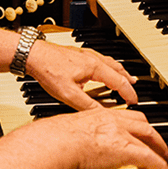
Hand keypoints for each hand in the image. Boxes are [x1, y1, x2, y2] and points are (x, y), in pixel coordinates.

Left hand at [25, 40, 139, 110]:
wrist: (32, 54)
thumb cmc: (48, 70)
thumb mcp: (68, 94)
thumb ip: (87, 105)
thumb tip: (102, 115)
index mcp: (94, 67)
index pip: (119, 81)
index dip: (129, 93)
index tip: (134, 102)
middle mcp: (92, 58)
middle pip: (117, 69)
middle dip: (128, 81)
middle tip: (134, 90)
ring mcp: (85, 54)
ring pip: (109, 62)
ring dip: (119, 71)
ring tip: (125, 78)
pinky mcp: (77, 53)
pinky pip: (99, 59)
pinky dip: (107, 66)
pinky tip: (101, 70)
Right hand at [33, 107, 167, 168]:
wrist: (56, 142)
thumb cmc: (55, 140)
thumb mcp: (70, 132)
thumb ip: (78, 136)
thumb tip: (72, 146)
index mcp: (100, 114)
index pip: (125, 117)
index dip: (137, 126)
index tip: (140, 133)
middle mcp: (113, 120)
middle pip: (143, 124)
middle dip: (154, 137)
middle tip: (161, 148)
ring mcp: (121, 133)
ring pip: (150, 139)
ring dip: (161, 152)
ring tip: (166, 164)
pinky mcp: (126, 149)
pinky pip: (150, 158)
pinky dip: (161, 167)